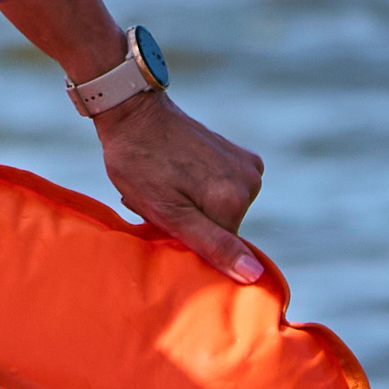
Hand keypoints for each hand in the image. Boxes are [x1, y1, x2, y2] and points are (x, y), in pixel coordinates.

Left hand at [95, 91, 265, 284]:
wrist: (133, 114)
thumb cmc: (139, 165)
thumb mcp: (167, 212)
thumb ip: (212, 245)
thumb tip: (254, 274)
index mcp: (233, 201)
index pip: (220, 249)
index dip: (188, 239)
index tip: (165, 217)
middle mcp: (250, 182)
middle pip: (223, 227)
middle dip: (192, 221)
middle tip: (162, 200)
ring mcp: (248, 166)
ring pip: (223, 209)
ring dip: (195, 205)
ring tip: (168, 185)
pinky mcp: (241, 155)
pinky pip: (226, 188)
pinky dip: (204, 188)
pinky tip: (181, 173)